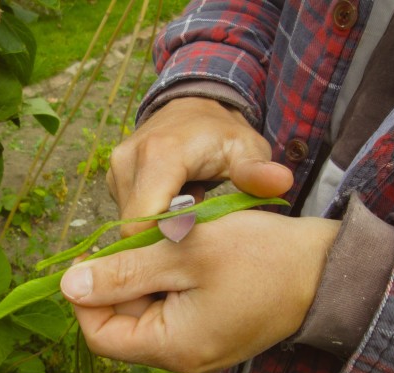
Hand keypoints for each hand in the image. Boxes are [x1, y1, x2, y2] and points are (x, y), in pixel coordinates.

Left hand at [60, 211, 339, 372]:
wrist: (325, 269)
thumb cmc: (259, 256)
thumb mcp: (184, 251)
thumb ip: (124, 270)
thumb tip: (69, 286)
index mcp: (174, 346)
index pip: (101, 336)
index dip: (87, 297)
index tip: (94, 256)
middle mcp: (183, 357)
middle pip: (124, 324)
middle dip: (120, 280)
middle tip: (139, 239)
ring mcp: (199, 346)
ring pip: (148, 312)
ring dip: (145, 275)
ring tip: (166, 241)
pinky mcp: (212, 331)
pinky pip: (173, 309)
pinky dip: (168, 280)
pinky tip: (183, 253)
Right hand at [107, 97, 292, 235]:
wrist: (194, 107)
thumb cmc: (223, 135)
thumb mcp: (247, 149)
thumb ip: (257, 170)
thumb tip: (281, 182)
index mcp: (160, 155)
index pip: (143, 222)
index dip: (165, 243)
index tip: (195, 245)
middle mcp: (128, 160)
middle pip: (134, 227)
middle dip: (162, 238)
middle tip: (196, 230)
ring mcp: (116, 168)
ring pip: (129, 223)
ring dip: (157, 228)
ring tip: (187, 215)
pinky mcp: (112, 176)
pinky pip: (127, 213)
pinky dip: (149, 219)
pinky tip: (173, 208)